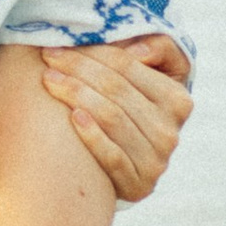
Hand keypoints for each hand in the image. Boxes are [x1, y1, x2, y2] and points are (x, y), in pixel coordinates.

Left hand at [39, 33, 191, 200]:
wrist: (131, 165)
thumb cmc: (133, 109)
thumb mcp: (156, 76)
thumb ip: (158, 49)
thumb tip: (136, 51)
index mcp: (177, 100)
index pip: (129, 66)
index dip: (94, 51)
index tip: (60, 41)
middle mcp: (170, 131)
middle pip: (117, 90)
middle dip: (79, 69)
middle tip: (48, 57)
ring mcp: (156, 161)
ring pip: (112, 119)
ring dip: (76, 95)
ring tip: (49, 80)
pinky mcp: (138, 185)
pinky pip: (112, 156)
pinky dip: (92, 134)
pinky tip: (72, 117)